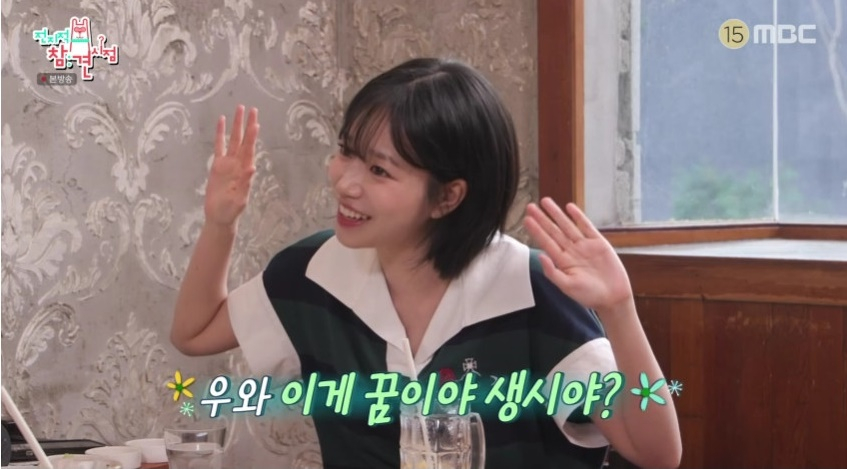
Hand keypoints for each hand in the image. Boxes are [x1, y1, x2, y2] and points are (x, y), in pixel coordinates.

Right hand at [204, 105, 259, 227]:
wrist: (219, 216)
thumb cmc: (231, 210)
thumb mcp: (239, 199)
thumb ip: (245, 183)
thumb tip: (252, 168)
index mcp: (245, 170)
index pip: (249, 149)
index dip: (252, 136)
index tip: (255, 122)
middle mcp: (238, 163)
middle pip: (243, 140)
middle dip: (247, 125)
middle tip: (251, 108)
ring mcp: (228, 163)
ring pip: (232, 139)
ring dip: (236, 125)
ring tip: (239, 109)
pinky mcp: (217, 165)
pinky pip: (219, 146)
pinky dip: (220, 134)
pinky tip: (221, 121)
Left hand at [523, 198, 633, 316]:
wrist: (613, 297)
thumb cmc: (589, 295)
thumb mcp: (567, 287)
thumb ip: (552, 272)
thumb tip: (541, 257)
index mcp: (562, 261)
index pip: (546, 242)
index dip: (536, 230)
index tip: (526, 220)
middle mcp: (571, 251)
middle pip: (553, 231)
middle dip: (542, 218)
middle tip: (530, 207)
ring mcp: (584, 245)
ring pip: (567, 225)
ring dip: (556, 213)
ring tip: (545, 202)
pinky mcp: (598, 242)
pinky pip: (586, 226)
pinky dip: (578, 216)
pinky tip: (569, 207)